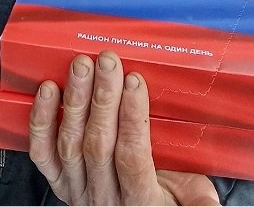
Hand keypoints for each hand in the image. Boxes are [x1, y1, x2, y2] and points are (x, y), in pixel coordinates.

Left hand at [28, 51, 220, 205]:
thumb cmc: (161, 203)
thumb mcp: (188, 199)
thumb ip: (197, 196)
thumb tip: (211, 202)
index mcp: (140, 200)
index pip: (132, 156)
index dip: (133, 117)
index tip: (135, 81)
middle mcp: (104, 196)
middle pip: (99, 143)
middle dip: (103, 97)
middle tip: (107, 62)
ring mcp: (77, 189)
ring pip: (71, 142)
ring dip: (76, 99)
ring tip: (82, 65)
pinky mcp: (58, 182)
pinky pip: (43, 152)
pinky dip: (42, 120)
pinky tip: (48, 90)